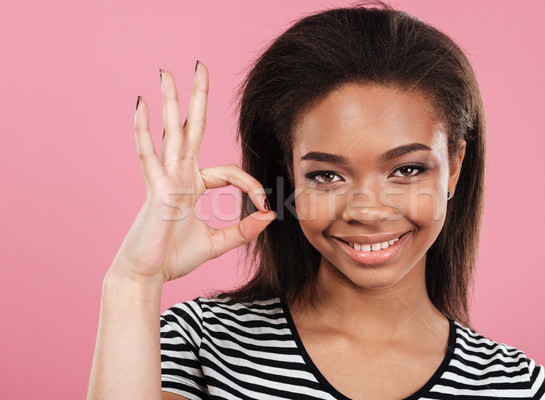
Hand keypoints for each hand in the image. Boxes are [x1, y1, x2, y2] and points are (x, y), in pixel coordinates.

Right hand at [109, 61, 275, 284]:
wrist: (147, 275)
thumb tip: (268, 216)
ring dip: (171, 102)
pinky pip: (149, 156)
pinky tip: (142, 104)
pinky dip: (143, 131)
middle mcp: (178, 176)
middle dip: (197, 99)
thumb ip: (242, 230)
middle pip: (192, 129)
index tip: (265, 204)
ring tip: (166, 72)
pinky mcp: (155, 189)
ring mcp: (165, 179)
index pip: (230, 171)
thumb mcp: (217, 243)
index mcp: (192, 186)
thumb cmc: (174, 258)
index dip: (251, 184)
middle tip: (199, 66)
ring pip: (171, 133)